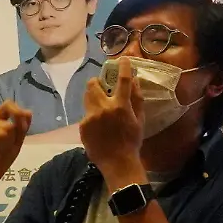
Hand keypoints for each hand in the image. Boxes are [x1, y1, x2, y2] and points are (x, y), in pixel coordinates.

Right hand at [0, 101, 31, 186]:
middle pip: (8, 126)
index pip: (8, 105)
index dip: (17, 113)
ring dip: (2, 150)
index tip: (21, 127)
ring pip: (1, 135)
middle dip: (10, 143)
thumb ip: (22, 128)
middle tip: (0, 151)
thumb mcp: (16, 143)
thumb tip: (28, 112)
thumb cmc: (0, 159)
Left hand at [80, 57, 145, 178]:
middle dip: (97, 82)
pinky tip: (99, 126)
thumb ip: (137, 99)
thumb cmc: (132, 142)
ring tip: (100, 106)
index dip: (122, 67)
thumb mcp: (140, 120)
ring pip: (86, 98)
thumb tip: (135, 81)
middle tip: (102, 86)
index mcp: (120, 106)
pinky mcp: (83, 126)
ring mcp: (90, 117)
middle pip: (92, 84)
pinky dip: (92, 115)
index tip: (122, 59)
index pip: (122, 81)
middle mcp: (103, 108)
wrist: (117, 163)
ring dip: (93, 97)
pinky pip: (86, 114)